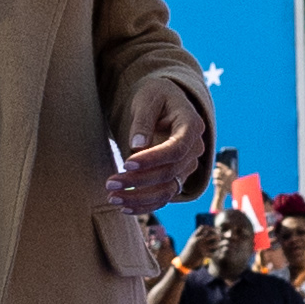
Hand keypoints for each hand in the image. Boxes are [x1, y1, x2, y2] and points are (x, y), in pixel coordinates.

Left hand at [107, 76, 207, 212]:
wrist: (163, 103)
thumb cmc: (155, 96)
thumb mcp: (147, 98)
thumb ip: (143, 120)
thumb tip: (137, 145)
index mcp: (192, 125)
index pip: (176, 149)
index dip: (153, 159)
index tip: (126, 163)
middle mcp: (194, 149)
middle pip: (170, 172)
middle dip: (138, 181)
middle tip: (110, 183)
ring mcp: (187, 166)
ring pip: (167, 190)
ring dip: (139, 198)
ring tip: (112, 198)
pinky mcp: (176, 178)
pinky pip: (163, 197)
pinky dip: (145, 205)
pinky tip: (124, 207)